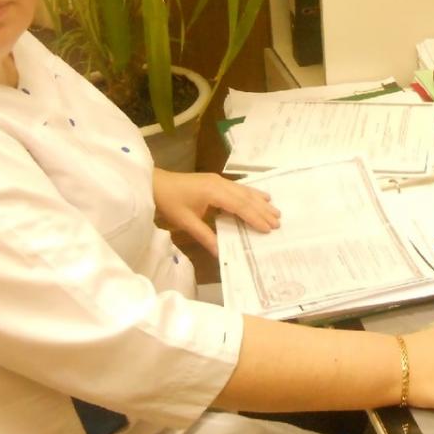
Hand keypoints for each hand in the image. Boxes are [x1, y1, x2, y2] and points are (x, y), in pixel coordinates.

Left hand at [152, 168, 279, 255]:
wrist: (155, 183)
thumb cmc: (169, 202)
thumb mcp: (185, 222)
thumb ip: (204, 236)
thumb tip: (220, 253)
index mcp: (214, 192)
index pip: (239, 206)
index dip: (254, 218)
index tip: (268, 229)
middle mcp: (220, 184)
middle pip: (246, 198)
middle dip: (262, 211)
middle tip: (278, 223)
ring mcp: (218, 180)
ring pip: (244, 191)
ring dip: (260, 201)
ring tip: (275, 211)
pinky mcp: (215, 181)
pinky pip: (238, 188)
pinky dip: (251, 193)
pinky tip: (261, 196)